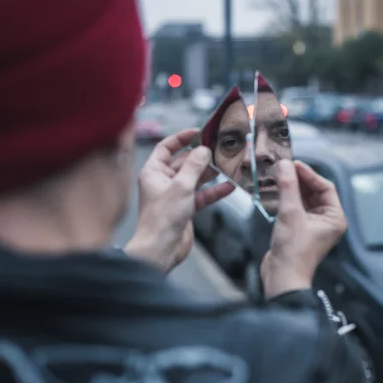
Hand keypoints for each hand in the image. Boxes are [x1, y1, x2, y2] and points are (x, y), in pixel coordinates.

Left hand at [125, 129, 234, 271]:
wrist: (160, 249)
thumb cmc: (161, 218)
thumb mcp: (181, 186)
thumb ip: (194, 166)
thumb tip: (203, 150)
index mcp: (153, 172)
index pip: (166, 147)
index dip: (182, 138)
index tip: (199, 132)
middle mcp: (162, 181)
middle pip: (183, 162)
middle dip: (201, 157)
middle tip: (218, 149)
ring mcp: (174, 195)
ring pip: (195, 178)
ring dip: (210, 173)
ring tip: (226, 166)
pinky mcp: (185, 208)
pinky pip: (202, 195)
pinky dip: (214, 191)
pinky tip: (229, 186)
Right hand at [261, 159, 346, 298]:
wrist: (282, 277)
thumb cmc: (294, 251)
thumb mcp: (290, 214)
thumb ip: (288, 187)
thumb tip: (284, 165)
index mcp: (334, 217)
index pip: (325, 187)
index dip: (309, 174)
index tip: (293, 164)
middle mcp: (326, 221)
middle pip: (313, 192)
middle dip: (298, 180)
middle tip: (282, 168)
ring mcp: (312, 226)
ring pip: (302, 199)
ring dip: (290, 189)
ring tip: (277, 177)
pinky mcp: (297, 230)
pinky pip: (293, 208)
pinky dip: (285, 199)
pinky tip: (274, 192)